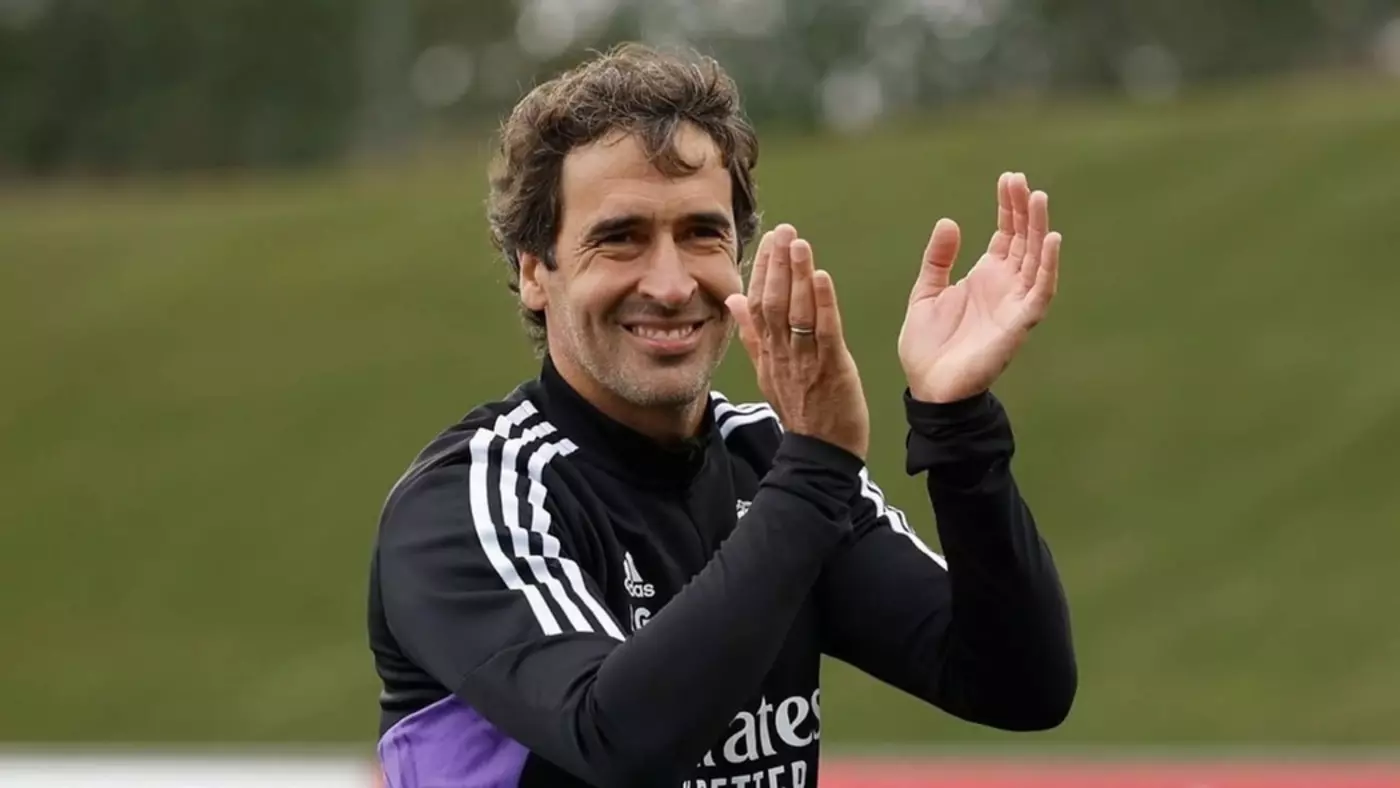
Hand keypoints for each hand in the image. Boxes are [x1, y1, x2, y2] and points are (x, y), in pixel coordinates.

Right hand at [725, 224, 870, 460]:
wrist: (820, 455)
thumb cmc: (802, 413)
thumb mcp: (768, 373)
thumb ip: (752, 336)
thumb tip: (734, 301)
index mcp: (768, 354)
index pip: (757, 305)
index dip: (762, 271)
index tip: (768, 241)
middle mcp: (782, 354)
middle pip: (772, 302)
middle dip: (777, 264)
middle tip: (784, 230)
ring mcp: (804, 362)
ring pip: (795, 313)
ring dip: (797, 275)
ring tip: (798, 243)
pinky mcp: (831, 369)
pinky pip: (823, 332)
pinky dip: (822, 303)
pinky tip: (821, 277)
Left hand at [898, 172, 1062, 402]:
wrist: (928, 388)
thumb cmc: (928, 347)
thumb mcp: (925, 293)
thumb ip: (938, 259)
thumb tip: (949, 221)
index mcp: (984, 277)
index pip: (1006, 234)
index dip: (1008, 207)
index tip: (1008, 178)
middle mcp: (1004, 287)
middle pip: (1023, 240)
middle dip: (1023, 210)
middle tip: (1020, 180)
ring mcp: (1014, 304)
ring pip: (1036, 259)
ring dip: (1039, 229)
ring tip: (1038, 198)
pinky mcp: (1018, 324)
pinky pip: (1040, 292)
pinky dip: (1048, 266)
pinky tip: (1051, 239)